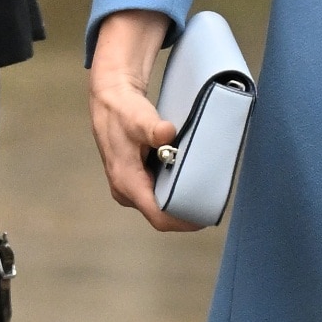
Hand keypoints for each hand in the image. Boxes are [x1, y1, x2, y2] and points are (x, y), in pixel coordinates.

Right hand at [89, 8, 198, 231]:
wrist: (110, 101)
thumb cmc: (123, 111)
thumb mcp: (138, 117)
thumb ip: (152, 128)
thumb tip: (167, 133)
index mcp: (127, 182)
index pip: (157, 215)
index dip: (181, 221)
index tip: (204, 217)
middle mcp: (126, 190)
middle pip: (159, 215)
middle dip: (184, 213)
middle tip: (211, 205)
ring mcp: (129, 186)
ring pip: (157, 206)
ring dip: (178, 203)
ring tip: (204, 195)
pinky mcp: (134, 179)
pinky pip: (155, 194)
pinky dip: (172, 192)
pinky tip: (189, 183)